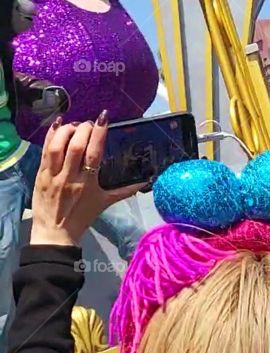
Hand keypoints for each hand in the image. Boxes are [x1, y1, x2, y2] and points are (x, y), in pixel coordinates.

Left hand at [31, 117, 141, 247]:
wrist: (55, 234)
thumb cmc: (82, 217)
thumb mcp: (105, 203)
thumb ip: (125, 191)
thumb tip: (146, 182)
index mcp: (88, 183)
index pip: (94, 153)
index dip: (99, 133)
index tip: (103, 118)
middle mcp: (70, 177)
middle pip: (75, 146)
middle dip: (83, 129)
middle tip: (89, 123)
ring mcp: (52, 175)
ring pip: (57, 146)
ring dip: (66, 131)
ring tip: (74, 125)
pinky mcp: (40, 175)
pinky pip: (44, 152)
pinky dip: (50, 136)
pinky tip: (57, 125)